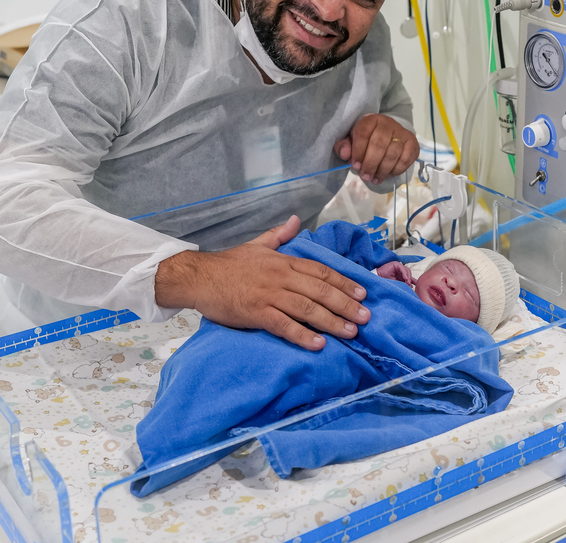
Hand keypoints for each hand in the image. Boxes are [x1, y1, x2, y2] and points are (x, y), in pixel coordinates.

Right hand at [154, 215, 369, 350]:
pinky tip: (318, 345)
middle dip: (346, 305)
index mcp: (283, 261)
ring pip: (307, 309)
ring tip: (351, 332)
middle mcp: (280, 276)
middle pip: (320, 291)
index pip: (320, 271)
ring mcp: (269, 294)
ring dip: (332, 321)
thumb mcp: (257, 245)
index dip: (343, 282)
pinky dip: (302, 335)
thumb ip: (279, 235)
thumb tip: (296, 220)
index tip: (362, 293)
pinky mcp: (256, 312)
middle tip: (366, 318)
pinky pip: (284, 325)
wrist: (199, 277)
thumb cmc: (228, 264)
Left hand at [334, 114, 418, 184]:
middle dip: (370, 164)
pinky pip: (406, 159)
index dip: (358, 151)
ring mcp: (402, 133)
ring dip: (382, 170)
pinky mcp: (412, 143)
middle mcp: (388, 123)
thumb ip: (344, 147)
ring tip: (375, 179)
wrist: (389, 136)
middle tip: (365, 176)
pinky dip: (396, 170)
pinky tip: (388, 174)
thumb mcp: (352, 141)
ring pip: (393, 153)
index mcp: (370, 120)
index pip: (363, 133)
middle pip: (379, 144)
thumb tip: (344, 153)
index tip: (355, 166)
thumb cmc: (367, 141)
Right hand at [375, 260, 414, 286]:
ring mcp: (398, 266)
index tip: (415, 285)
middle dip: (410, 279)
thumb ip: (403, 283)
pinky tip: (405, 278)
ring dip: (408, 276)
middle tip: (409, 284)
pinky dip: (405, 274)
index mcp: (400, 274)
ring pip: (407, 270)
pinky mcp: (396, 264)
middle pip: (408, 272)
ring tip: (407, 282)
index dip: (412, 280)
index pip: (408, 275)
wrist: (378, 278)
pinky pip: (402, 268)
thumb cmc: (385, 281)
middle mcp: (400, 269)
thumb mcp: (397, 283)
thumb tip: (411, 286)